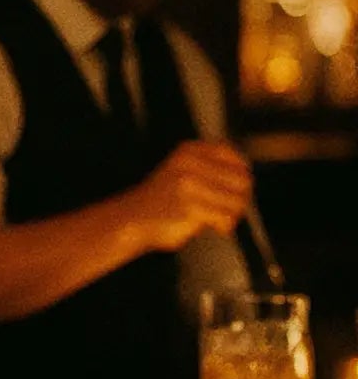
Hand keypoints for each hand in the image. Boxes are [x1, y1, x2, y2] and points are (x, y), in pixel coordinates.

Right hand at [125, 141, 253, 252]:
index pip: (232, 155)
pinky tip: (214, 226)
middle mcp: (189, 164)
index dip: (240, 171)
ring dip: (233, 213)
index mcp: (188, 152)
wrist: (132, 218)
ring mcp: (189, 186)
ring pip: (237, 200)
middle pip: (241, 179)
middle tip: (229, 206)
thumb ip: (210, 166)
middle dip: (240, 196)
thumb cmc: (163, 198)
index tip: (236, 185)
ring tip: (220, 217)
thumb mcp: (181, 169)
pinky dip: (224, 225)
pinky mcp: (191, 208)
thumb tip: (246, 175)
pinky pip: (225, 217)